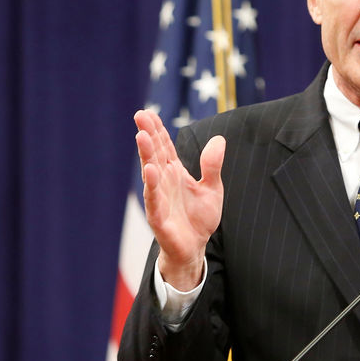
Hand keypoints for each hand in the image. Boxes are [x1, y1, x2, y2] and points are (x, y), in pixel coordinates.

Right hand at [134, 109, 225, 289]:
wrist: (195, 248)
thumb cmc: (199, 218)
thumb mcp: (212, 188)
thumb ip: (212, 165)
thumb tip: (219, 139)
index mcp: (174, 173)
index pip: (164, 146)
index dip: (157, 130)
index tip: (148, 112)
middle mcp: (164, 182)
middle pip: (155, 154)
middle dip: (148, 135)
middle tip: (140, 115)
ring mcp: (159, 199)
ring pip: (150, 173)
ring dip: (146, 155)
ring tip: (141, 136)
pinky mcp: (159, 218)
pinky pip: (154, 199)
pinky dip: (152, 185)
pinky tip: (150, 170)